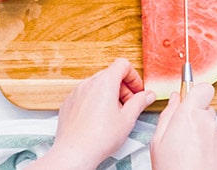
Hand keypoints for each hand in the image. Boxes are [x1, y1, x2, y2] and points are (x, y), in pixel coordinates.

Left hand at [28, 58, 155, 169]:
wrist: (74, 153)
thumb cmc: (99, 138)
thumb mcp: (127, 119)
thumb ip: (140, 102)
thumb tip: (148, 95)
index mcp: (105, 83)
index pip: (122, 64)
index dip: (133, 77)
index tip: (137, 91)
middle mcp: (88, 83)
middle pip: (110, 75)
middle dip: (123, 88)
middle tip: (129, 105)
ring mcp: (76, 92)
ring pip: (97, 85)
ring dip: (109, 95)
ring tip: (114, 115)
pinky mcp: (69, 103)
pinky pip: (85, 95)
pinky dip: (95, 101)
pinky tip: (98, 119)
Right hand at [150, 83, 216, 169]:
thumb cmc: (171, 169)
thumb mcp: (158, 141)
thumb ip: (168, 115)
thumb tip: (175, 99)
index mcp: (190, 115)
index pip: (202, 88)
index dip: (195, 92)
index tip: (187, 98)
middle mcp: (208, 122)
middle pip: (205, 108)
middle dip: (195, 116)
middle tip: (180, 133)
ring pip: (211, 126)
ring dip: (201, 133)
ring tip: (187, 151)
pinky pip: (216, 141)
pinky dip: (208, 147)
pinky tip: (197, 160)